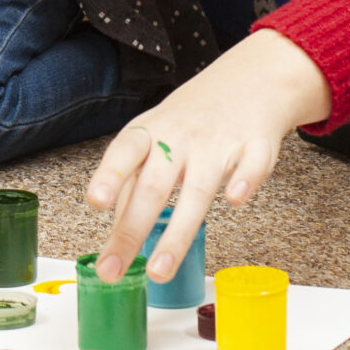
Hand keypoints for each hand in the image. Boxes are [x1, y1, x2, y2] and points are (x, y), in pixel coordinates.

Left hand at [82, 30, 332, 285]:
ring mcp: (218, 142)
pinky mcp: (256, 146)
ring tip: (159, 271)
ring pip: (198, 189)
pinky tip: (234, 202)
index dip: (109, 175)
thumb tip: (113, 235)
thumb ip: (134, 182)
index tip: (94, 202)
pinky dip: (244, 181)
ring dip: (176, 233)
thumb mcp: (153, 138)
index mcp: (151, 133)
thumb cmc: (190, 119)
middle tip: (112, 271)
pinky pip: (251, 165)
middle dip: (132, 230)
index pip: (125, 152)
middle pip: (154, 185)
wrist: (250, 78)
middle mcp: (181, 138)